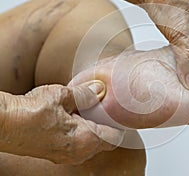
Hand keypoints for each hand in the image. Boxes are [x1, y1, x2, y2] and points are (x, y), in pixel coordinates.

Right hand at [0, 81, 123, 164]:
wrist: (4, 124)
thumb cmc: (30, 113)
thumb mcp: (63, 96)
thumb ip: (86, 94)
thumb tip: (100, 90)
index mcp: (86, 140)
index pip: (115, 137)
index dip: (119, 122)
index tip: (118, 110)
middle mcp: (79, 152)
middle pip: (105, 141)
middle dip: (106, 124)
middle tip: (101, 106)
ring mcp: (67, 156)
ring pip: (91, 143)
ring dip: (93, 128)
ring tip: (85, 110)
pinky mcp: (57, 153)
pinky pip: (78, 144)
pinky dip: (81, 132)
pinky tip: (72, 117)